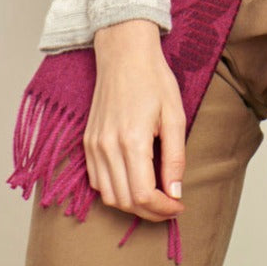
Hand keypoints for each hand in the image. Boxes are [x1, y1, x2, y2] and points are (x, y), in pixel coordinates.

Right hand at [84, 19, 186, 221]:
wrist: (124, 53)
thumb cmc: (154, 79)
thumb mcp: (175, 115)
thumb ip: (175, 157)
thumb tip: (175, 193)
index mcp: (132, 140)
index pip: (143, 195)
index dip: (163, 209)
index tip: (179, 205)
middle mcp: (107, 147)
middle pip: (125, 201)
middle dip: (151, 212)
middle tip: (171, 205)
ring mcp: (94, 145)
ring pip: (109, 196)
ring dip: (132, 205)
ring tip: (155, 196)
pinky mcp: (87, 142)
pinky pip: (97, 181)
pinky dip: (115, 191)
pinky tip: (134, 181)